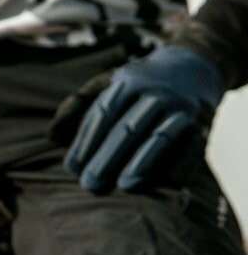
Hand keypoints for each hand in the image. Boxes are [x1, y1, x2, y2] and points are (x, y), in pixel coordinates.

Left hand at [56, 46, 224, 192]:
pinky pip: (192, 147)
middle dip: (108, 157)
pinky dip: (179, 166)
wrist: (193, 68)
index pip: (103, 113)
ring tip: (124, 185)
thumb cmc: (136, 86)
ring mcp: (181, 108)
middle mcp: (155, 92)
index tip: (71, 167)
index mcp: (126, 82)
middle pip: (128, 127)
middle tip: (90, 184)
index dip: (86, 141)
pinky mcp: (203, 125)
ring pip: (161, 137)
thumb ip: (77, 107)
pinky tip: (165, 186)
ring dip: (143, 163)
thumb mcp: (105, 85)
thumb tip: (51, 136)